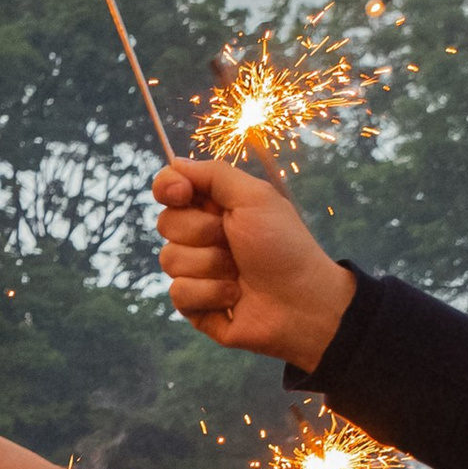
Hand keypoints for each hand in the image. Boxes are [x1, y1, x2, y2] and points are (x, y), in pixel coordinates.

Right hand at [151, 159, 356, 365]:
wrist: (302, 302)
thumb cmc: (284, 247)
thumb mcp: (255, 198)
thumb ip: (214, 175)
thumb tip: (175, 163)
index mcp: (216, 206)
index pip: (169, 187)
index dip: (168, 188)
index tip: (182, 194)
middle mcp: (202, 236)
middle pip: (166, 223)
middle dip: (201, 232)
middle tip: (233, 241)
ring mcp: (196, 271)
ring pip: (170, 260)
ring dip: (210, 266)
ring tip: (239, 274)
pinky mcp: (194, 304)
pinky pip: (178, 293)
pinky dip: (210, 293)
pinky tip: (234, 298)